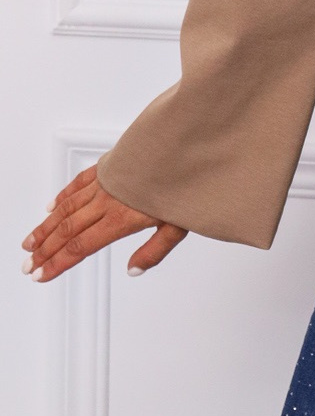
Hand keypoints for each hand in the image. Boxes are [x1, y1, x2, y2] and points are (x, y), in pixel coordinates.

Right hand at [20, 163, 187, 282]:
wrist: (186, 141)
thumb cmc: (186, 181)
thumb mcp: (179, 225)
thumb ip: (155, 250)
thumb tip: (133, 270)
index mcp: (122, 217)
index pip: (81, 246)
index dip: (58, 263)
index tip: (41, 274)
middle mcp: (108, 200)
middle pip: (68, 230)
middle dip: (45, 250)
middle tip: (28, 266)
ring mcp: (106, 182)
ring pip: (67, 207)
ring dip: (46, 227)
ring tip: (30, 243)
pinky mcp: (109, 166)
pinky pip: (79, 183)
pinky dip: (63, 196)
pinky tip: (51, 207)